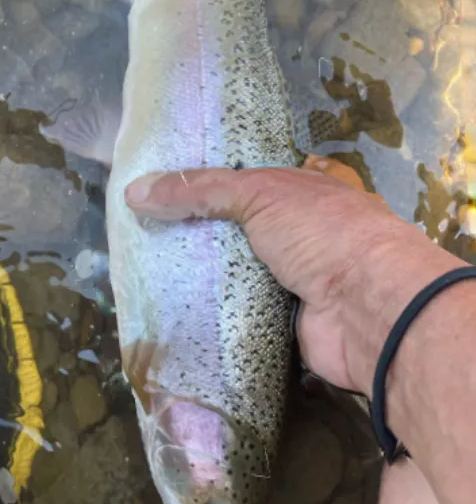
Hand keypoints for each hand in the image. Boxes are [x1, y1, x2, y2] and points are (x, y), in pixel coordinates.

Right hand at [124, 156, 453, 395]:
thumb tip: (134, 191)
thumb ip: (200, 190)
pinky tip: (172, 308)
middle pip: (239, 228)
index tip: (164, 188)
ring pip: (236, 273)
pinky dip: (213, 313)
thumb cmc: (321, 232)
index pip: (248, 180)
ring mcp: (294, 279)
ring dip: (203, 275)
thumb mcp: (259, 192)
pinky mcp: (284, 323)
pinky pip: (239, 313)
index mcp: (304, 189)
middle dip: (199, 231)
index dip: (210, 182)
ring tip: (147, 269)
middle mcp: (301, 232)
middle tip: (145, 230)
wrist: (368, 309)